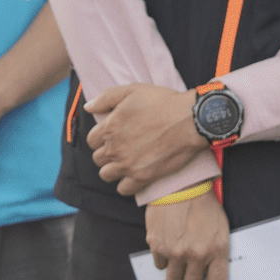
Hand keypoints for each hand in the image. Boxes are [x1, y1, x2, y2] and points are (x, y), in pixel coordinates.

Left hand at [85, 84, 207, 194]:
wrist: (190, 120)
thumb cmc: (163, 103)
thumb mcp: (132, 90)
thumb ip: (106, 97)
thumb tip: (88, 107)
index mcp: (110, 127)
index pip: (92, 140)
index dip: (101, 137)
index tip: (113, 135)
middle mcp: (114, 148)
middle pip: (98, 158)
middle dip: (107, 153)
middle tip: (122, 147)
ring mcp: (127, 164)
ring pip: (106, 174)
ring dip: (113, 169)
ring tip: (126, 162)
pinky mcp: (142, 177)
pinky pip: (123, 189)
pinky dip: (126, 184)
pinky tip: (133, 175)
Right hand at [144, 190, 230, 279]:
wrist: (181, 184)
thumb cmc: (205, 206)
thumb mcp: (220, 229)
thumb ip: (215, 253)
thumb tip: (208, 276)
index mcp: (217, 251)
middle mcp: (196, 255)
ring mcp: (175, 251)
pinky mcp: (158, 244)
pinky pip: (159, 263)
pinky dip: (162, 264)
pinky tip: (165, 257)